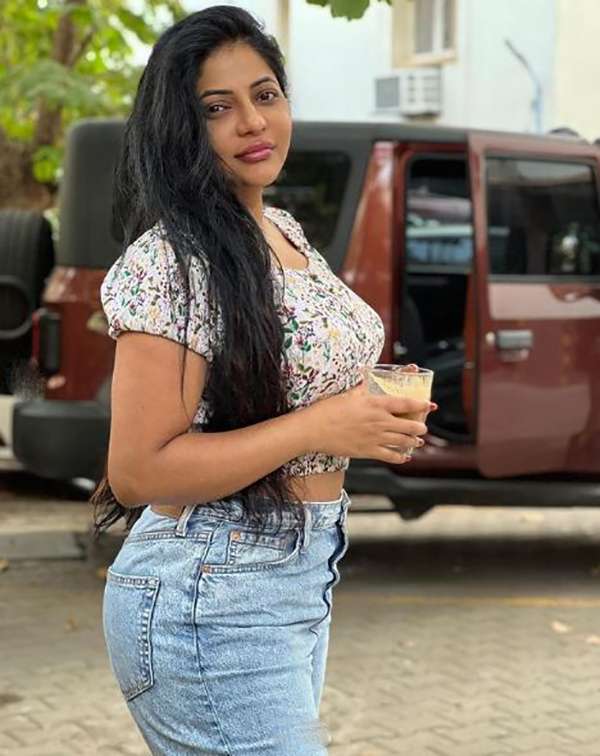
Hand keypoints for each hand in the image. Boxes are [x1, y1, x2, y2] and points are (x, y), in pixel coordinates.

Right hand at [305, 364, 436, 464]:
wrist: (314, 429)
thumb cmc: (328, 409)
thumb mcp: (350, 393)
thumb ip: (365, 387)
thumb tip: (371, 378)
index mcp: (375, 404)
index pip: (405, 403)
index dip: (420, 404)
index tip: (430, 405)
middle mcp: (379, 421)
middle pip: (409, 426)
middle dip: (420, 427)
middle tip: (423, 427)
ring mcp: (375, 438)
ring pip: (403, 442)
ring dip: (414, 442)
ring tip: (417, 442)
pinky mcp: (368, 451)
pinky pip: (391, 456)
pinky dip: (401, 457)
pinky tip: (405, 457)